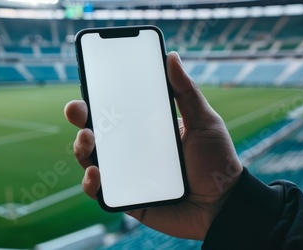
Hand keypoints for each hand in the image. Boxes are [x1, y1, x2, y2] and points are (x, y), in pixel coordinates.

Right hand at [64, 52, 242, 240]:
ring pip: (90, 158)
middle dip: (80, 118)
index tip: (88, 83)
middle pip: (95, 131)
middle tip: (77, 110)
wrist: (225, 205)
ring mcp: (125, 174)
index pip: (114, 109)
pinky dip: (91, 182)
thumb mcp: (204, 121)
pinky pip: (99, 191)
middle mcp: (130, 149)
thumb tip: (172, 57)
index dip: (96, 96)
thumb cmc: (216, 161)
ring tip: (88, 139)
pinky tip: (95, 173)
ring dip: (81, 147)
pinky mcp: (125, 197)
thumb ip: (186, 92)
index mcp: (145, 128)